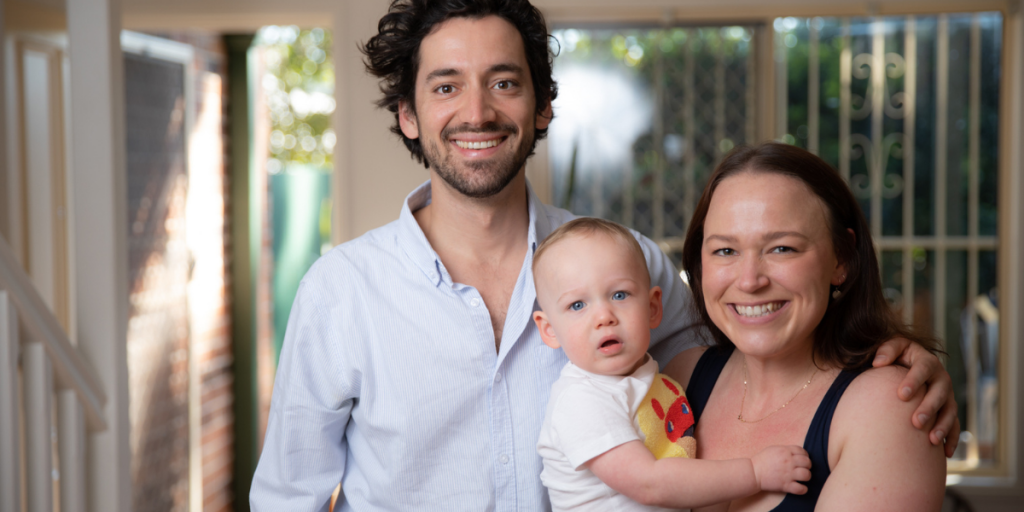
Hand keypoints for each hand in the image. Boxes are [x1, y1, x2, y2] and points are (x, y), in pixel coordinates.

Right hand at [751, 445, 810, 494]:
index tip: (803, 459)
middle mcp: (788, 462)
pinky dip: (803, 489)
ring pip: (806, 475)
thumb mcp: (773, 449)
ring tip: (803, 477)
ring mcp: (787, 474)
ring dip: (807, 476)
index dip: (805, 455)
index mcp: (785, 451)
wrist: (753, 473)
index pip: (802, 451)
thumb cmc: (762, 460)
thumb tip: (797, 453)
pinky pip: (801, 488)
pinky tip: (801, 487)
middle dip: (808, 465)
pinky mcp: (785, 485)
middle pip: (807, 462)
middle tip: (804, 468)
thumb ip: (786, 450)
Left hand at [873, 337, 960, 456]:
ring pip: (949, 411)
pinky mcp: (948, 410)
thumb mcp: (893, 348)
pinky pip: (955, 425)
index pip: (923, 368)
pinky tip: (945, 453)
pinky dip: (952, 438)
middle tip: (916, 422)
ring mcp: (947, 395)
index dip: (914, 380)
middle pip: (940, 393)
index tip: (901, 395)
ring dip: (942, 425)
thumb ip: (886, 350)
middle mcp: (941, 378)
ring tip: (931, 440)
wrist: (908, 366)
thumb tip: (878, 362)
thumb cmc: (897, 357)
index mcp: (927, 361)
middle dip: (929, 408)